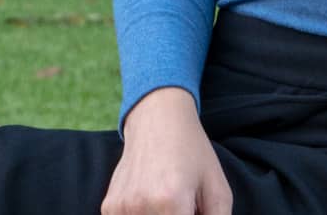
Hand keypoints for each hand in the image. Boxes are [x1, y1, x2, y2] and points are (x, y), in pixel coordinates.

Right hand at [102, 87, 232, 214]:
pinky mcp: (109, 207)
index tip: (192, 214)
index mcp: (171, 202)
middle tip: (183, 209)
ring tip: (170, 207)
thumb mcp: (217, 188)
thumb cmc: (192, 152)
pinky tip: (152, 205)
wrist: (157, 119)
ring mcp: (121, 208)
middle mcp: (141, 206)